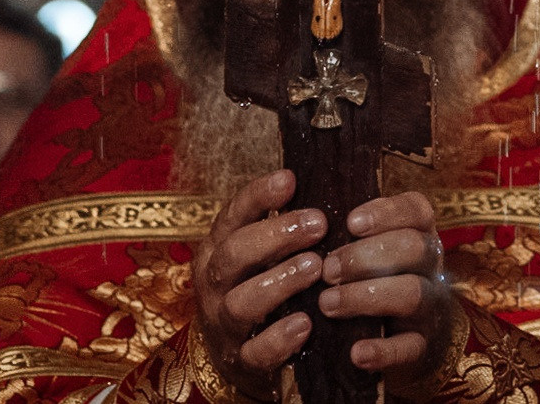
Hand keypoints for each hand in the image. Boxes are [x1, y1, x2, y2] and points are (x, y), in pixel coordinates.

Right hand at [195, 170, 326, 395]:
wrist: (233, 358)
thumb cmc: (257, 288)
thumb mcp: (259, 255)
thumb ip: (281, 227)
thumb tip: (325, 185)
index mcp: (218, 249)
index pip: (232, 216)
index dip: (258, 196)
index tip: (289, 179)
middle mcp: (214, 284)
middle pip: (234, 254)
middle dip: (276, 235)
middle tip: (318, 224)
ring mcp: (224, 324)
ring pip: (241, 302)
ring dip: (280, 281)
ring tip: (315, 266)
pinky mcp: (241, 361)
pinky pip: (256, 352)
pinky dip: (280, 338)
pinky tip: (306, 323)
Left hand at [317, 191, 455, 383]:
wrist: (407, 337)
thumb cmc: (377, 278)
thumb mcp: (371, 248)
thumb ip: (347, 229)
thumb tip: (298, 206)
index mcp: (419, 234)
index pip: (417, 210)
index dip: (386, 213)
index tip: (350, 223)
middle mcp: (431, 267)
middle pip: (414, 248)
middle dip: (365, 256)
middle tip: (327, 269)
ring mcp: (430, 307)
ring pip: (412, 293)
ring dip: (366, 296)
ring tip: (327, 304)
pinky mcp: (422, 346)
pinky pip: (409, 347)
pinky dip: (383, 350)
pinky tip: (356, 353)